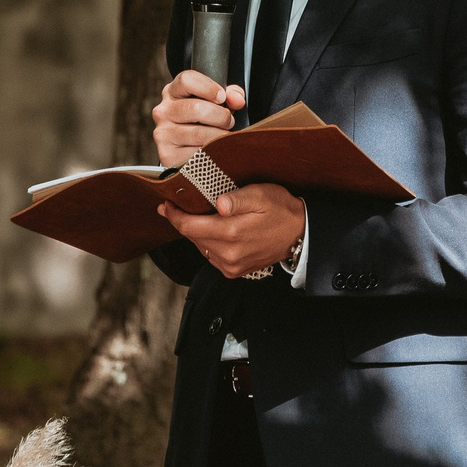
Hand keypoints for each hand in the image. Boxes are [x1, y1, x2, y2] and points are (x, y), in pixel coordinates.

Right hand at [153, 70, 243, 166]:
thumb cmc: (203, 121)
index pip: (186, 80)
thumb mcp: (216, 103)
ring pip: (199, 133)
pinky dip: (211, 152)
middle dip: (221, 116)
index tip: (222, 97)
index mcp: (173, 92)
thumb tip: (237, 99)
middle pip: (196, 108)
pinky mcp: (167, 154)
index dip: (209, 87)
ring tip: (223, 135)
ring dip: (219, 136)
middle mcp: (163, 111)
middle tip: (229, 122)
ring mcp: (163, 133)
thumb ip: (230, 95)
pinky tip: (213, 150)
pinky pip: (197, 153)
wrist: (186, 151)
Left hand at [158, 184, 305, 279]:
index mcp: (231, 233)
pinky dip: (207, 243)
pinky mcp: (234, 271)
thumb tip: (219, 204)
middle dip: (184, 221)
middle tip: (179, 206)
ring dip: (196, 232)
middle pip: (192, 237)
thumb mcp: (261, 195)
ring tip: (199, 216)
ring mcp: (231, 265)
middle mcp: (228, 254)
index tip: (166, 204)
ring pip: (200, 247)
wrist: (300, 234)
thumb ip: (238, 199)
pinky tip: (215, 231)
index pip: (189, 227)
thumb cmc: (281, 210)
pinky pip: (211, 256)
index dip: (174, 215)